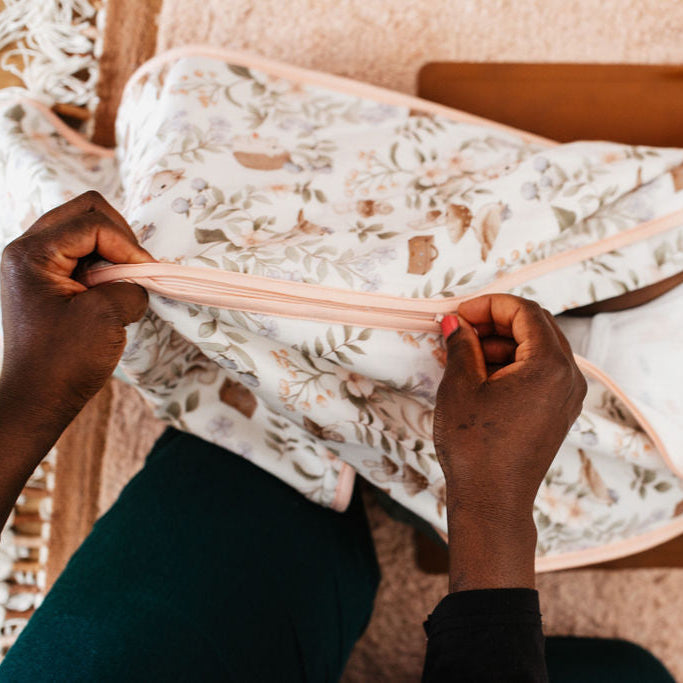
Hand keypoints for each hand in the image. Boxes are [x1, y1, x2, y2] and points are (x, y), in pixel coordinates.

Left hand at [0, 191, 152, 441]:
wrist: (38, 398)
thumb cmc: (66, 361)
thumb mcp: (107, 315)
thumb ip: (130, 283)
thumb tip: (138, 277)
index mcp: (31, 254)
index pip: (92, 224)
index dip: (127, 245)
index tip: (146, 274)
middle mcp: (26, 250)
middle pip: (85, 211)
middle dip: (119, 235)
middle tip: (135, 267)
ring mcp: (34, 263)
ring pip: (85, 228)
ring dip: (112, 249)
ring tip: (123, 280)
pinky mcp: (45, 278)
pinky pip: (81, 252)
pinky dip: (103, 263)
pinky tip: (110, 289)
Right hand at [434, 294, 586, 590]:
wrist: (492, 501)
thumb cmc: (475, 447)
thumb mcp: (460, 387)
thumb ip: (462, 345)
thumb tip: (455, 322)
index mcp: (549, 366)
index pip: (524, 312)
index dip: (489, 305)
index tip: (459, 314)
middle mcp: (568, 377)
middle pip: (536, 326)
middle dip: (496, 321)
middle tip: (461, 328)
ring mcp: (567, 395)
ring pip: (537, 348)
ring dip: (502, 342)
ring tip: (465, 352)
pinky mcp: (558, 410)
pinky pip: (540, 371)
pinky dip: (512, 363)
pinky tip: (481, 372)